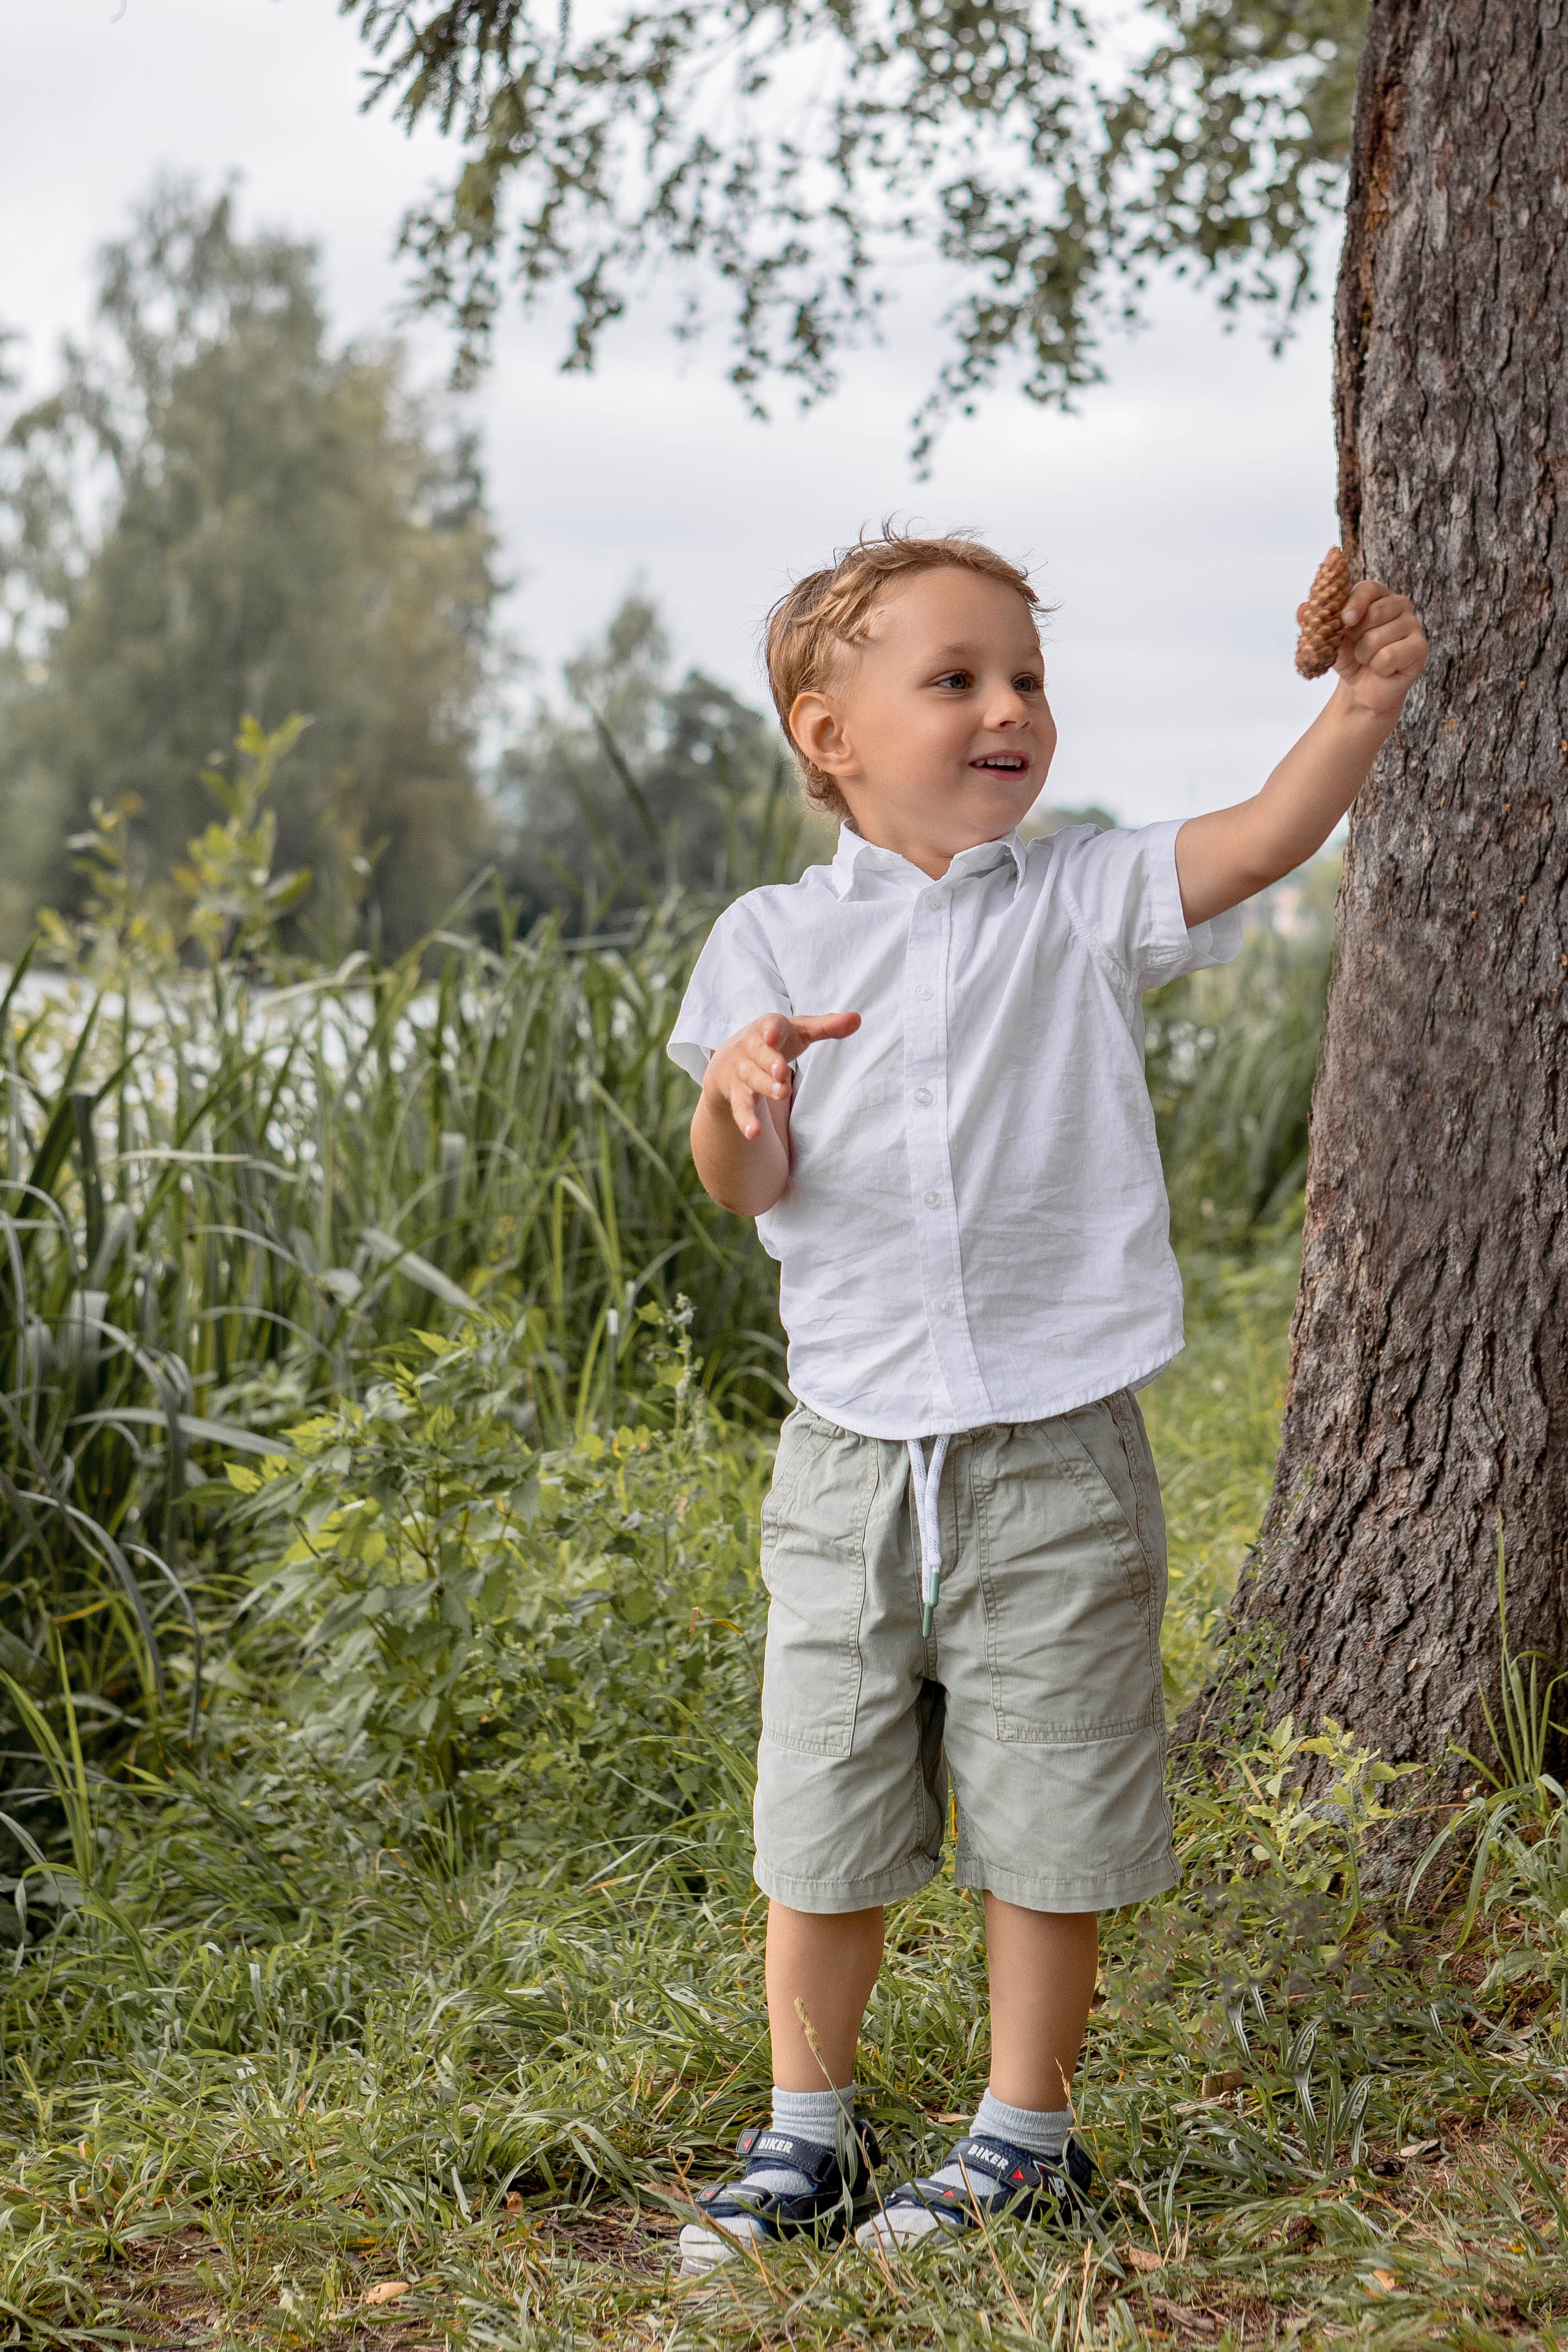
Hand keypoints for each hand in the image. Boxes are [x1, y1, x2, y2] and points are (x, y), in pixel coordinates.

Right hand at [702, 1011, 860, 1140]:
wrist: (728, 1061)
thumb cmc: (773, 1043)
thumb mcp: (799, 1032)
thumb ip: (826, 1026)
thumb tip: (857, 1019)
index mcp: (767, 1028)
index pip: (770, 1025)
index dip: (772, 1030)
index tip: (773, 1036)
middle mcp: (749, 1047)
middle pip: (759, 1054)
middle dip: (770, 1062)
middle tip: (783, 1072)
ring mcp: (740, 1071)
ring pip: (751, 1079)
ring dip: (764, 1087)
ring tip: (782, 1094)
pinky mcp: (734, 1093)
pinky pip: (739, 1107)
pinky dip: (745, 1119)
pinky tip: (753, 1132)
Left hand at [1305, 576, 1427, 722]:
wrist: (1363, 689)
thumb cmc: (1349, 659)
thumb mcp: (1327, 639)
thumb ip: (1315, 622)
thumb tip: (1302, 608)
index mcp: (1377, 596)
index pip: (1368, 589)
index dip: (1354, 603)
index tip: (1344, 621)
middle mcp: (1399, 605)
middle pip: (1374, 613)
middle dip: (1356, 638)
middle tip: (1358, 649)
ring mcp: (1413, 625)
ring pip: (1378, 638)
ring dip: (1365, 656)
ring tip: (1369, 660)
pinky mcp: (1420, 647)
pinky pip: (1389, 656)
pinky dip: (1379, 668)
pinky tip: (1384, 669)